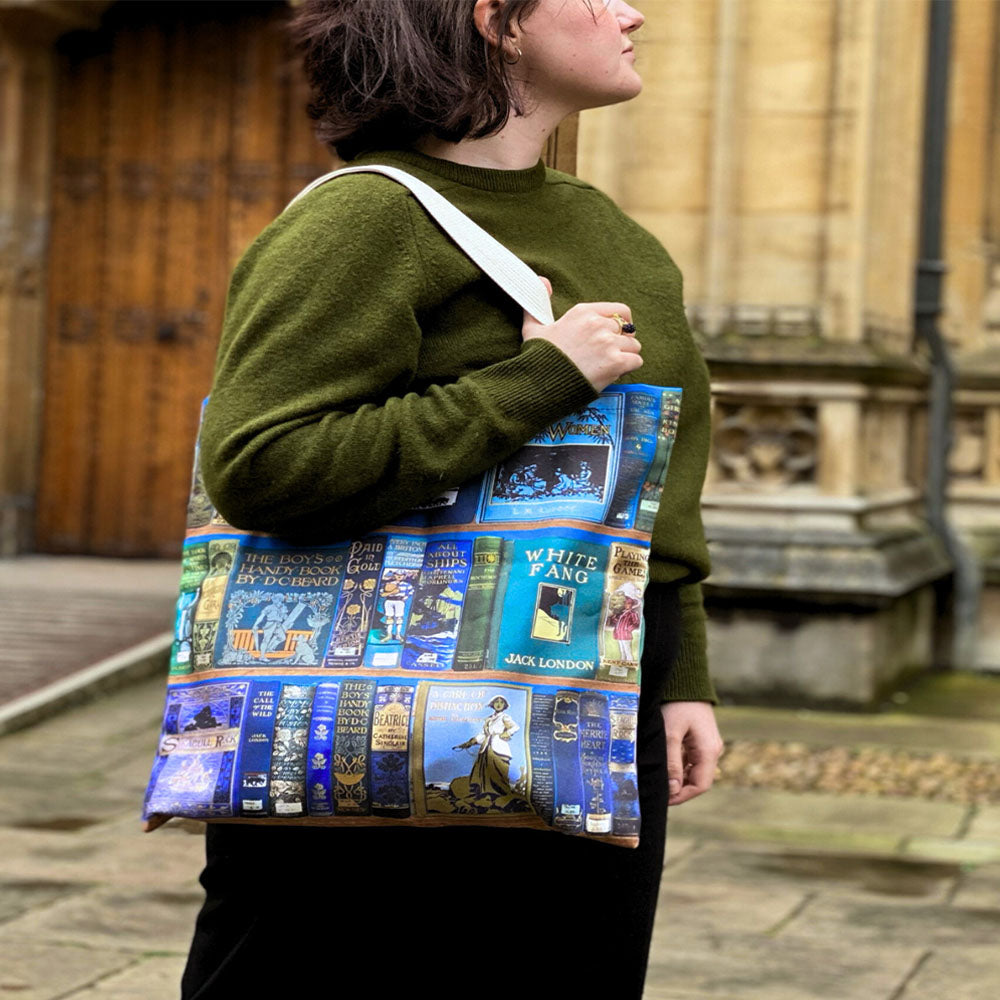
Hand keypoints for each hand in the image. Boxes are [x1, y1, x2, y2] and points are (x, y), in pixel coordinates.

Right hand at [522, 276, 642, 391]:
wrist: (541, 383)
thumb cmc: (538, 357)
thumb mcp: (533, 327)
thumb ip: (537, 303)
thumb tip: (543, 280)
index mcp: (583, 312)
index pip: (620, 311)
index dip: (621, 323)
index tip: (615, 334)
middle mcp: (598, 324)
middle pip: (628, 330)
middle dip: (621, 343)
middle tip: (608, 355)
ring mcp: (608, 343)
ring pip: (634, 345)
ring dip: (626, 356)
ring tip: (610, 365)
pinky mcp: (615, 362)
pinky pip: (636, 361)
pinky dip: (628, 368)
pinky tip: (614, 373)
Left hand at [660, 701, 724, 805]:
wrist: (686, 681)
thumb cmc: (677, 705)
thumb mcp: (670, 734)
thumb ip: (672, 762)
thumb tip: (673, 790)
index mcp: (709, 751)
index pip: (700, 785)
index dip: (682, 796)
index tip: (664, 799)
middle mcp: (712, 750)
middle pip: (698, 780)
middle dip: (679, 788)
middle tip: (657, 790)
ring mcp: (707, 745)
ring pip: (694, 770)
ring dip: (678, 777)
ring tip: (658, 778)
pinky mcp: (700, 739)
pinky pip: (691, 759)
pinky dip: (679, 765)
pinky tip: (664, 764)